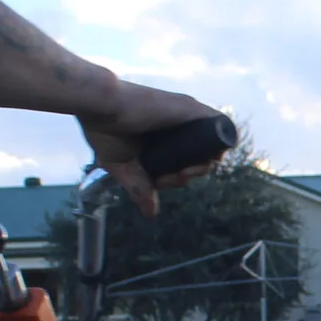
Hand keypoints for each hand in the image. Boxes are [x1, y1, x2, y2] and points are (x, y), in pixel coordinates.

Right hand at [78, 82, 230, 215]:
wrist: (100, 107)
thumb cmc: (104, 131)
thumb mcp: (122, 166)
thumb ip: (139, 188)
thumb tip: (150, 213)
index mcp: (160, 140)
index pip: (181, 165)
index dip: (177, 178)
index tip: (161, 182)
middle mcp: (175, 128)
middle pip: (198, 159)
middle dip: (190, 174)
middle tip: (175, 176)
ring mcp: (185, 118)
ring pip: (210, 146)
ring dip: (203, 164)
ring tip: (185, 171)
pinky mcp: (191, 109)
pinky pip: (220, 124)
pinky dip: (219, 141)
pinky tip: (208, 155)